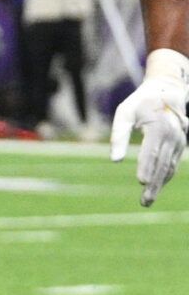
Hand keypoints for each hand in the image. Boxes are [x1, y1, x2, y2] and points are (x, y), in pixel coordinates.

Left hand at [111, 48, 188, 206]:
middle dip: (153, 184)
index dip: (146, 167)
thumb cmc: (141, 103)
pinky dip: (164, 178)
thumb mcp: (124, 113)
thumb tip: (114, 160)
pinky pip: (172, 164)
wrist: (167, 92)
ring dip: (159, 185)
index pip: (151, 151)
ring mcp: (179, 142)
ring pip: (169, 167)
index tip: (140, 182)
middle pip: (161, 164)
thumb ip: (118, 135)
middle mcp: (172, 136)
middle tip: (144, 202)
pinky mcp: (180, 146)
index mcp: (158, 126)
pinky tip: (155, 189)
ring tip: (146, 201)